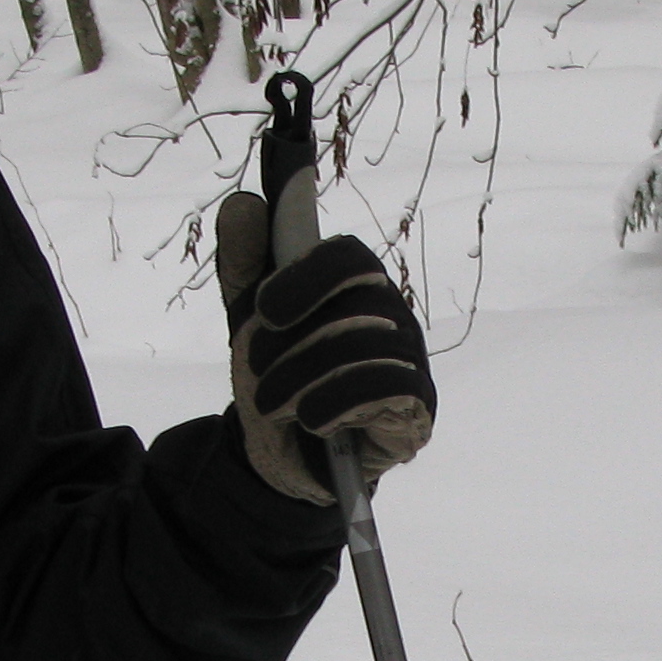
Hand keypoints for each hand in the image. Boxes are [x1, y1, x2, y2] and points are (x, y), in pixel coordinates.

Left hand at [213, 197, 434, 506]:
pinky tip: (314, 421)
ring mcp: (410, 362)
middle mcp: (392, 315)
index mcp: (355, 285)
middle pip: (355, 307)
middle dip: (293, 343)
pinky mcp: (418, 408)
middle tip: (255, 368)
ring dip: (304, 379)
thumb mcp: (249, 321)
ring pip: (367, 350)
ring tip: (272, 403)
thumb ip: (245, 264)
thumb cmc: (277, 379)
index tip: (263, 310)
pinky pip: (390, 390)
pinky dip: (338, 404)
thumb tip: (243, 202)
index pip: (348, 257)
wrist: (285, 458)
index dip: (306, 279)